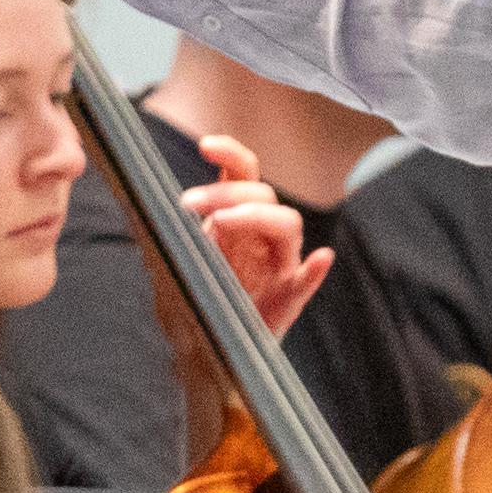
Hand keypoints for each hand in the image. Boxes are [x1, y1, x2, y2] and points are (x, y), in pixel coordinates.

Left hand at [178, 134, 337, 341]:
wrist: (211, 346)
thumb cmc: (200, 295)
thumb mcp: (183, 256)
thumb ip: (182, 233)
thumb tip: (170, 208)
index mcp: (240, 219)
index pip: (245, 174)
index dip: (231, 155)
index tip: (205, 145)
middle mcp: (263, 235)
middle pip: (263, 195)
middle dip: (225, 193)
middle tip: (188, 205)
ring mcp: (279, 266)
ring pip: (287, 226)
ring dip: (255, 216)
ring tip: (220, 221)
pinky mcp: (287, 300)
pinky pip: (305, 283)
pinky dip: (315, 270)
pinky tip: (321, 258)